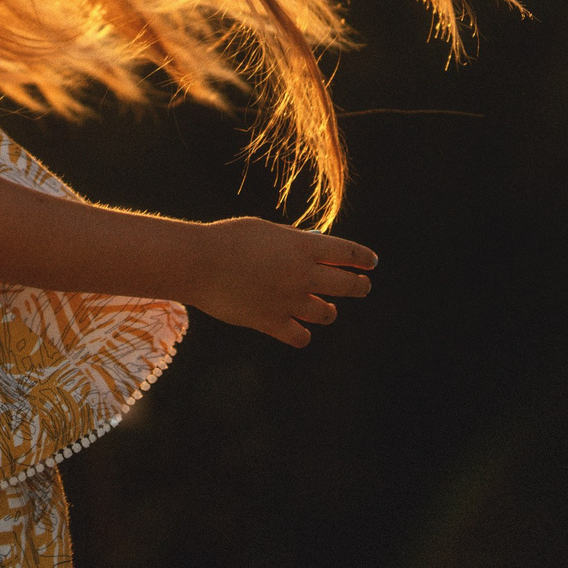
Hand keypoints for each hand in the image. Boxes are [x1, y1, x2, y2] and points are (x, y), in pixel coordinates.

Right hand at [185, 217, 375, 346]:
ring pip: (327, 313)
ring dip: (328, 310)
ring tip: (324, 308)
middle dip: (359, 286)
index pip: (348, 253)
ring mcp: (288, 300)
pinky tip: (298, 328)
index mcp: (302, 247)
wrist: (196, 262)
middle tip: (360, 286)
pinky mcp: (271, 322)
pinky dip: (302, 333)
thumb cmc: (227, 240)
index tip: (371, 262)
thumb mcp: (265, 230)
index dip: (363, 258)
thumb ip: (293, 241)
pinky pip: (301, 336)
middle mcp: (302, 275)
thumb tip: (317, 249)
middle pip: (348, 285)